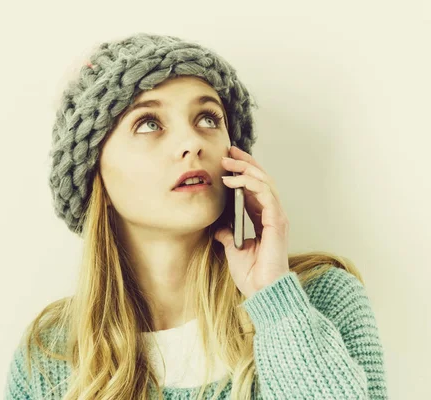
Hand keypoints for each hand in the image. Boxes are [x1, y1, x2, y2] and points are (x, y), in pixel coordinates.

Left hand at [214, 146, 290, 298]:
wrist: (262, 291)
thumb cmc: (251, 274)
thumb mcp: (233, 250)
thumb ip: (228, 235)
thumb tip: (218, 227)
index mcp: (263, 219)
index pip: (255, 188)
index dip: (243, 172)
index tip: (228, 160)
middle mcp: (272, 214)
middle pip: (262, 180)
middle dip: (245, 163)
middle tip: (229, 151)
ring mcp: (276, 217)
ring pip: (265, 182)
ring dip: (246, 169)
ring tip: (228, 161)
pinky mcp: (276, 222)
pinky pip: (266, 194)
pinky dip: (250, 184)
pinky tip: (233, 181)